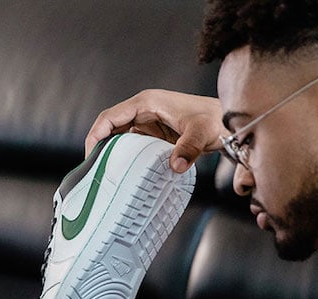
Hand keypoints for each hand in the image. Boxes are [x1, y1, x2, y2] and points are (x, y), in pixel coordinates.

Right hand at [85, 89, 224, 172]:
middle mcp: (143, 110)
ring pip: (119, 138)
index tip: (89, 156)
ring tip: (104, 176)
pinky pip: (132, 146)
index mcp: (147, 102)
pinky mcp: (154, 135)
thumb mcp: (202, 132)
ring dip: (111, 154)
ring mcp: (148, 122)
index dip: (95, 135)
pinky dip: (125, 158)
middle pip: (110, 128)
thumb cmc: (215, 120)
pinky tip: (124, 174)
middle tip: (94, 173)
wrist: (227, 122)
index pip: (110, 117)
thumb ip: (189, 147)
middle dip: (99, 148)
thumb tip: (176, 165)